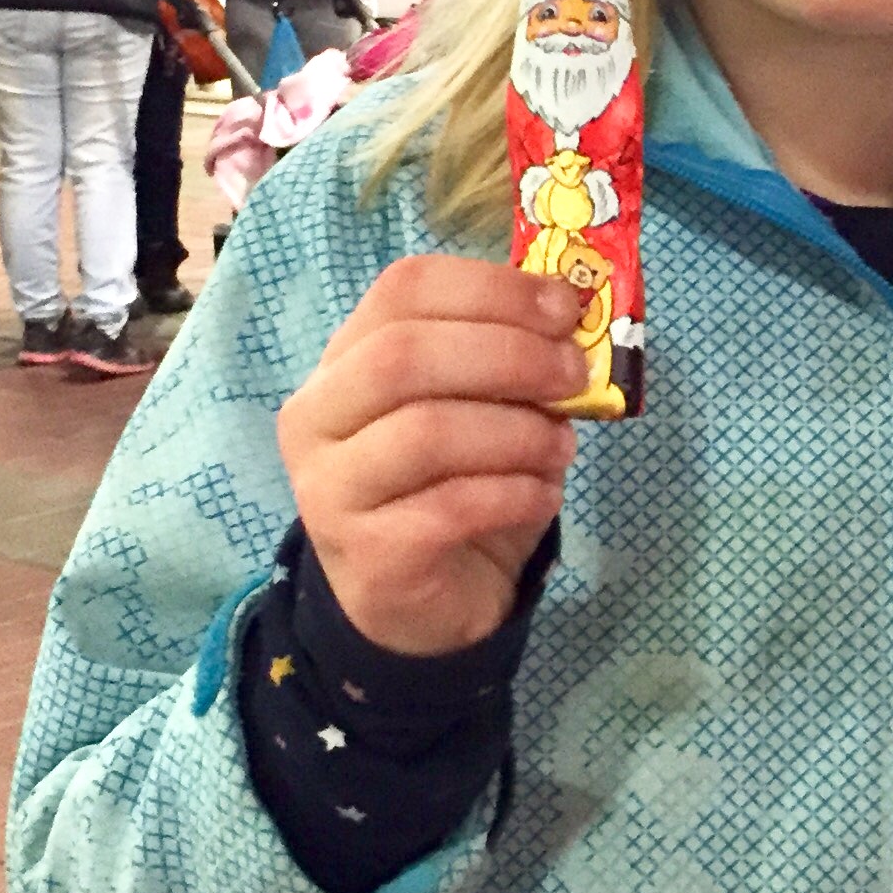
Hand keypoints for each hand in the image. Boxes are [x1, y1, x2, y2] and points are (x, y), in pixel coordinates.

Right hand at [278, 258, 586, 656]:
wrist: (424, 603)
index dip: (491, 289)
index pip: (403, 290)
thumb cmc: (454, 486)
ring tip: (562, 448)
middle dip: (508, 356)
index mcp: (344, 360)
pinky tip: (542, 496)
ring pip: (426, 432)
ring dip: (516, 432)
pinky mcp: (365, 553)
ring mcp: (331, 488)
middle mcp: (318, 417)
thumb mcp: (479, 408)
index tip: (564, 309)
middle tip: (574, 377)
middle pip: (403, 355)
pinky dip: (513, 494)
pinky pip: (448, 508)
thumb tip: (571, 317)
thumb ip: (509, 358)